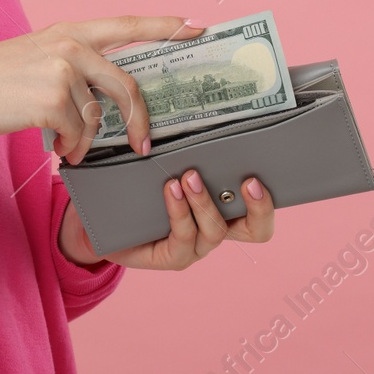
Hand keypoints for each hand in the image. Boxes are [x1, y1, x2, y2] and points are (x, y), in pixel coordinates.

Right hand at [0, 16, 204, 163]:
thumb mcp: (37, 57)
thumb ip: (73, 66)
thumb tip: (107, 102)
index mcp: (69, 32)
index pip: (126, 24)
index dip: (164, 26)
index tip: (196, 27)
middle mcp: (70, 45)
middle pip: (126, 84)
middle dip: (139, 119)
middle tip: (143, 144)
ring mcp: (61, 70)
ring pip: (96, 117)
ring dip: (85, 141)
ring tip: (66, 146)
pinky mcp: (51, 99)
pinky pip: (77, 133)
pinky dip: (70, 148)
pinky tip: (55, 148)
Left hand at [58, 168, 273, 269]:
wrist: (105, 222)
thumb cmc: (143, 188)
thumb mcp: (170, 165)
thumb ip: (190, 151)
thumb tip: (207, 116)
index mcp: (225, 210)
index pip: (260, 212)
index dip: (267, 201)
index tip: (256, 175)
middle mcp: (216, 230)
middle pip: (256, 231)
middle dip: (258, 209)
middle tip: (248, 182)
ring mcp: (197, 247)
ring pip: (215, 231)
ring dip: (204, 202)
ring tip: (188, 177)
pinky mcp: (174, 258)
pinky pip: (184, 237)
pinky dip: (179, 211)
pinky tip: (170, 190)